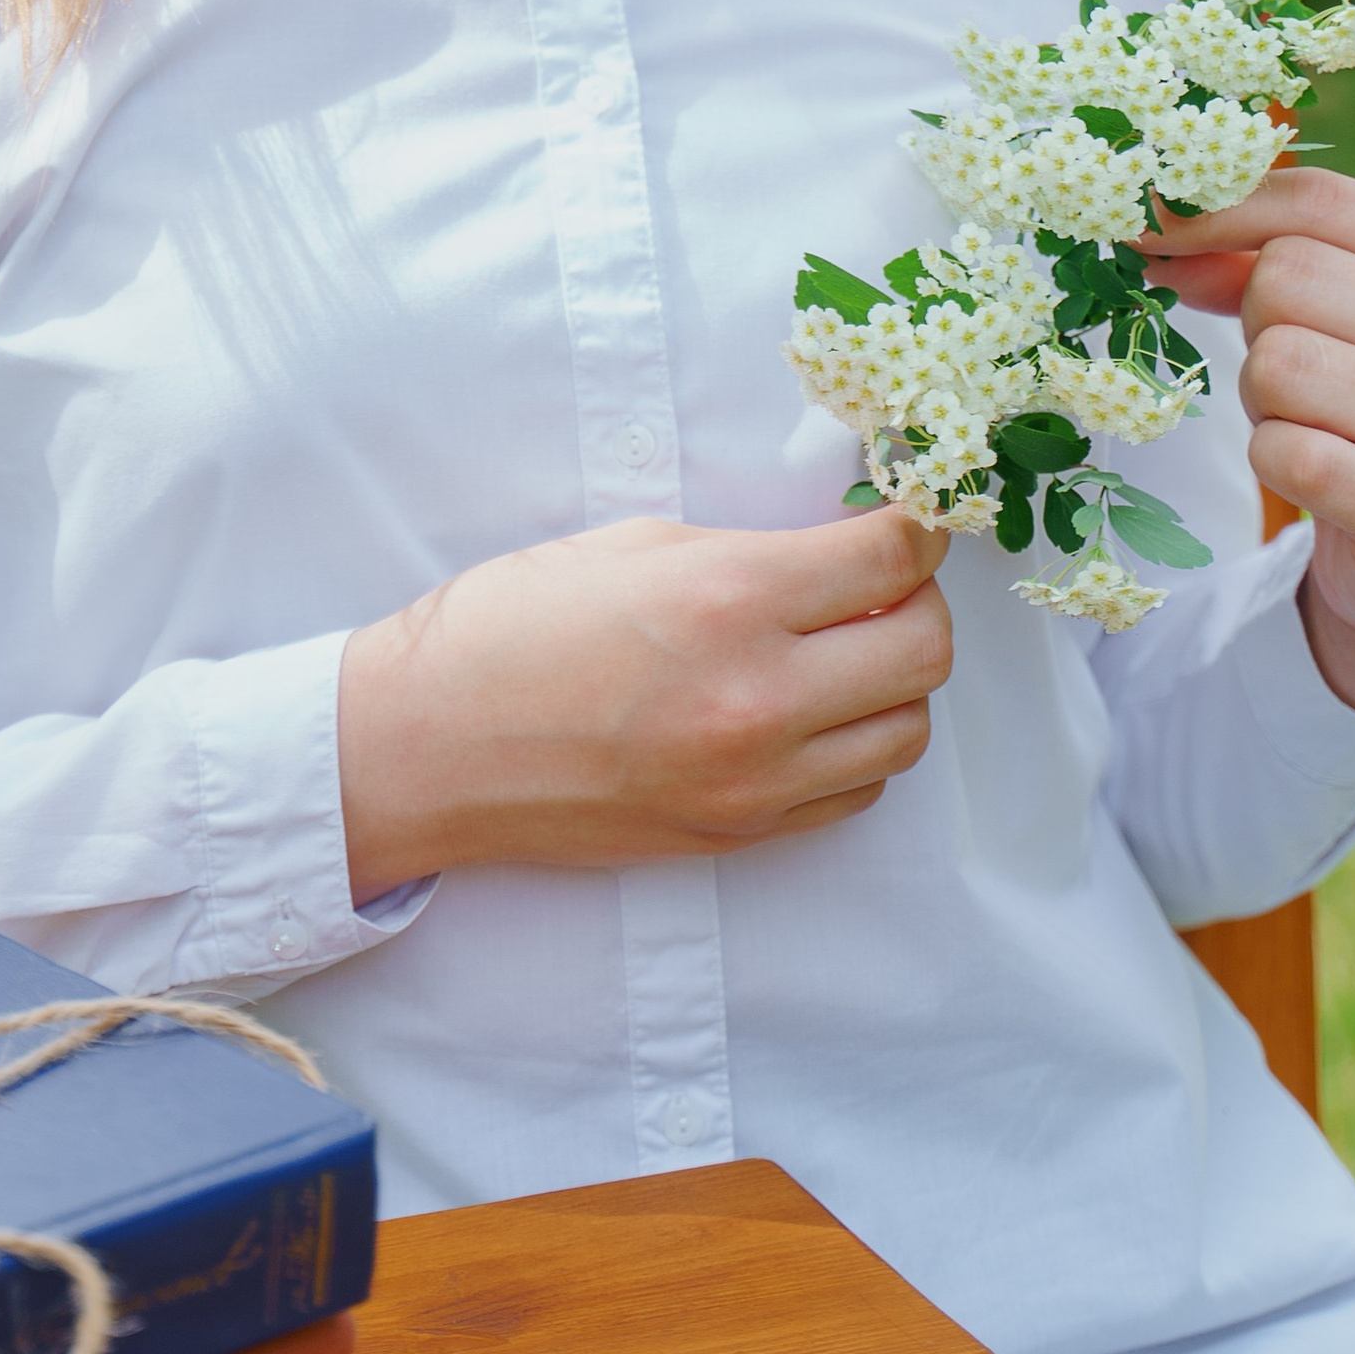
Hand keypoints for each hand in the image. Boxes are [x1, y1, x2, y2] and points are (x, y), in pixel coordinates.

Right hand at [337, 510, 952, 898]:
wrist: (427, 745)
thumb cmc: (510, 626)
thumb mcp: (635, 546)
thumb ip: (752, 551)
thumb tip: (843, 553)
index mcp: (731, 599)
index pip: (891, 557)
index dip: (916, 527)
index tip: (908, 519)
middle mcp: (759, 697)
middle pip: (927, 649)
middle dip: (917, 601)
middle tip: (876, 583)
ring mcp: (754, 780)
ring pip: (906, 730)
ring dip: (890, 682)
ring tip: (836, 652)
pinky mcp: (740, 833)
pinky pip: (855, 792)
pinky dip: (851, 749)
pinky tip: (801, 715)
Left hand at [1143, 169, 1354, 727]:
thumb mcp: (1335, 319)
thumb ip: (1255, 259)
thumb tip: (1158, 218)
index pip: (1317, 199)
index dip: (1218, 206)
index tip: (1149, 220)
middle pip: (1283, 278)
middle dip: (1257, 329)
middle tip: (1300, 381)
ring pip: (1275, 363)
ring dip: (1265, 403)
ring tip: (1317, 427)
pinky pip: (1283, 451)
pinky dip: (1276, 462)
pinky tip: (1321, 478)